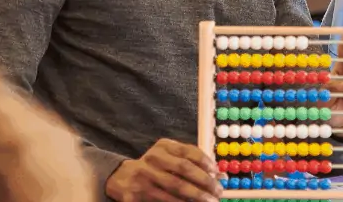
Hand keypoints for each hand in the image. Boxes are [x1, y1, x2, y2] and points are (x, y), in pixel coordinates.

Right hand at [105, 139, 221, 201]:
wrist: (121, 178)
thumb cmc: (154, 168)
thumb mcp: (168, 158)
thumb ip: (191, 163)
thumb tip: (220, 174)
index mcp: (162, 146)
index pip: (187, 151)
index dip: (205, 162)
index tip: (217, 173)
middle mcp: (152, 159)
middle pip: (183, 169)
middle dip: (203, 181)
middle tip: (218, 192)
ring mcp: (144, 177)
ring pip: (175, 188)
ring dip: (195, 196)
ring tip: (209, 201)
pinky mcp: (137, 195)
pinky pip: (164, 201)